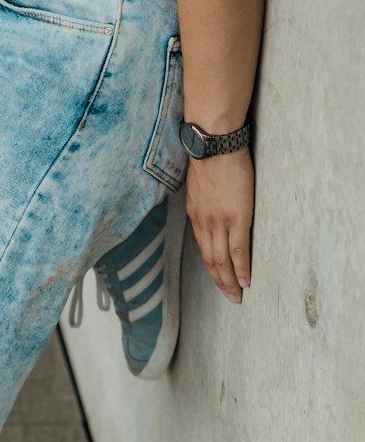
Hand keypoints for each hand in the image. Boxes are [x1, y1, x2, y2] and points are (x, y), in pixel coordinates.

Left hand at [184, 146, 253, 303]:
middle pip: (210, 259)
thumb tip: (213, 206)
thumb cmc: (212, 157)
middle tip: (230, 297)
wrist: (216, 144)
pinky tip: (246, 280)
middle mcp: (204, 222)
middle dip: (220, 281)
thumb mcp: (201, 185)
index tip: (218, 278)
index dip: (211, 266)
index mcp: (196, 214)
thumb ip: (206, 201)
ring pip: (222, 260)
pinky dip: (242, 268)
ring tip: (237, 295)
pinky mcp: (237, 217)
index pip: (203, 247)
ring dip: (230, 281)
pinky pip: (238, 250)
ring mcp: (219, 221)